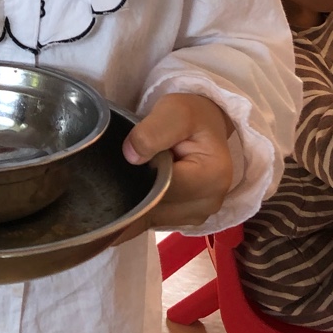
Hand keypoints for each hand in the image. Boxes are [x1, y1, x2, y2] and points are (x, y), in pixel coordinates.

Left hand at [117, 93, 233, 237]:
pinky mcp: (186, 219)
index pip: (164, 188)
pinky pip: (154, 220)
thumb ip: (152, 131)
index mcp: (212, 177)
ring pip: (152, 217)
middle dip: (135, 191)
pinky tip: (135, 189)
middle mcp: (210, 203)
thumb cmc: (193, 116)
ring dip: (136, 200)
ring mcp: (199, 215)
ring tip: (132, 174)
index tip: (123, 161)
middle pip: (157, 208)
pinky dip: (141, 208)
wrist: (205, 125)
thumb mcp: (174, 111)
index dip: (139, 176)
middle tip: (119, 168)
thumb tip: (131, 156)